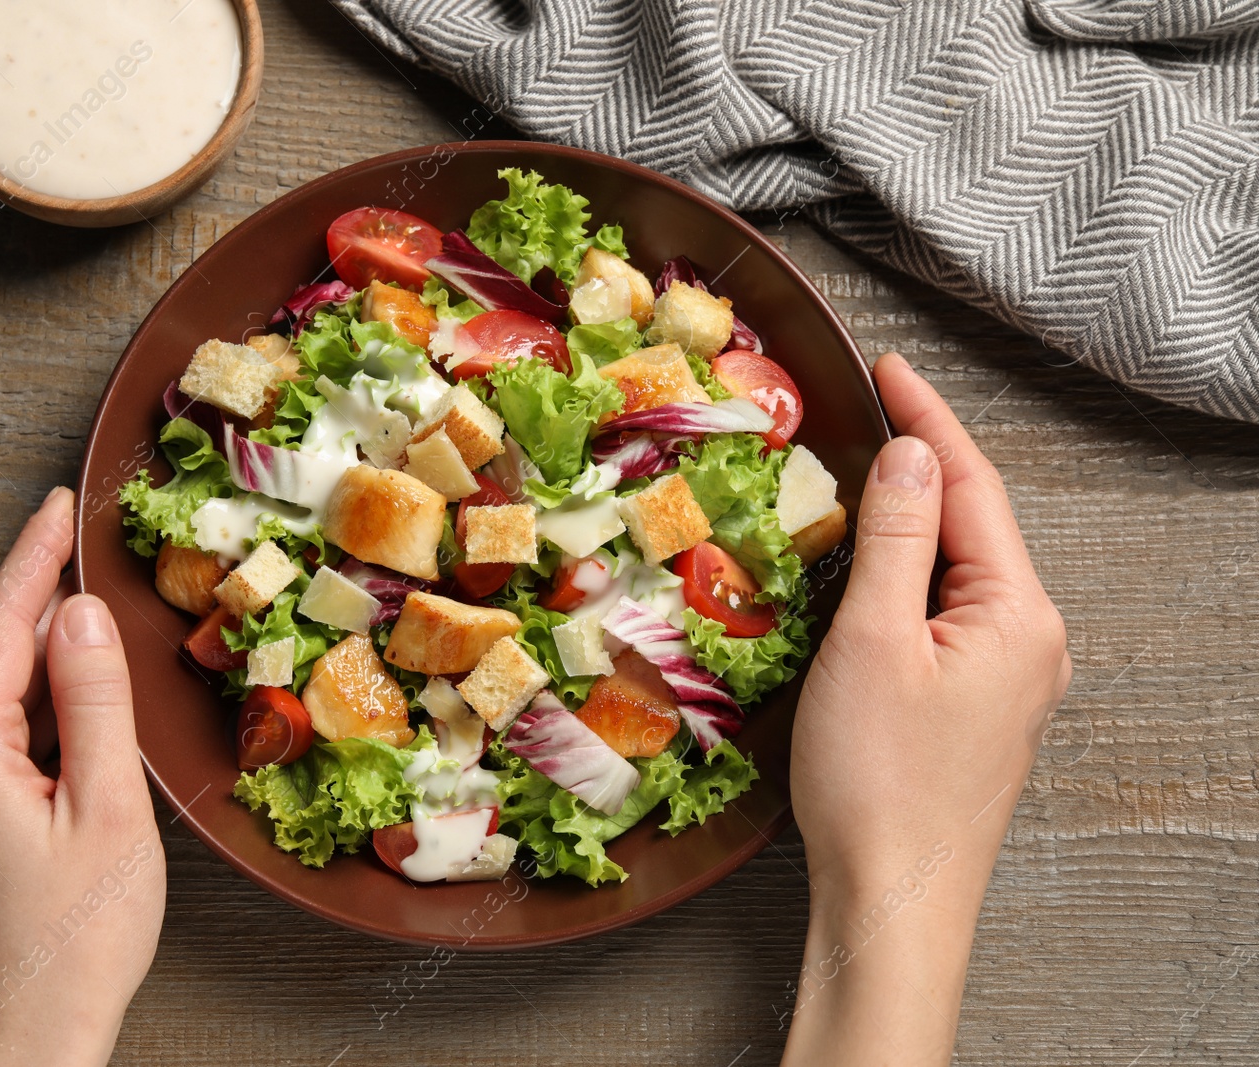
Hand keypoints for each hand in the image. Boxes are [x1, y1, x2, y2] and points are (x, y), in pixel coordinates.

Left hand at [0, 487, 165, 1066]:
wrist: (24, 1042)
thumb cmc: (72, 942)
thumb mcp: (106, 811)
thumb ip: (94, 701)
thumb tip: (82, 614)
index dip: (33, 555)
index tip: (58, 503)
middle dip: (46, 607)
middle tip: (95, 552)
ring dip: (47, 667)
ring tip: (105, 639)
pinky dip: (36, 716)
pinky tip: (80, 716)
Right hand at [782, 354, 1070, 1063]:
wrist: (891, 895)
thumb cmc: (878, 778)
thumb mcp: (874, 638)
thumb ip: (899, 536)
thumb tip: (913, 451)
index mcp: (1018, 613)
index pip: (973, 486)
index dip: (929, 418)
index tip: (887, 366)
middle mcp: (1030, 640)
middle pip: (973, 523)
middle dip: (922, 462)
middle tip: (864, 411)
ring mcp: (1008, 678)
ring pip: (957, 571)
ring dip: (912, 521)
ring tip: (858, 478)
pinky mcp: (977, 708)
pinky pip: (946, 615)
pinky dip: (908, 576)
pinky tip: (871, 569)